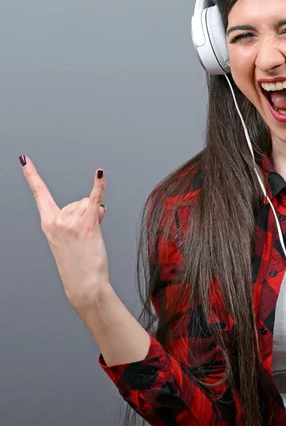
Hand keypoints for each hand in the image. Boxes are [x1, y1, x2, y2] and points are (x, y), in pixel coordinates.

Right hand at [20, 155, 109, 310]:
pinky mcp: (87, 224)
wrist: (84, 284)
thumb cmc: (78, 263)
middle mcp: (56, 220)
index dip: (32, 175)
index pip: (39, 194)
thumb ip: (79, 216)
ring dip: (96, 216)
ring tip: (91, 238)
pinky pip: (95, 198)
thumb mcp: (71, 237)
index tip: (24, 160)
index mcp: (48, 223)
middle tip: (84, 237)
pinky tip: (100, 173)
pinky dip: (99, 185)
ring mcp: (70, 221)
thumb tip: (98, 205)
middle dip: (87, 214)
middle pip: (78, 201)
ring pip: (90, 204)